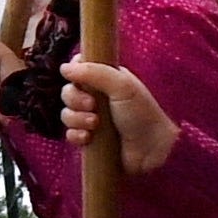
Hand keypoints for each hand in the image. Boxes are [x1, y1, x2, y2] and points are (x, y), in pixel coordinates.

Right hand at [59, 55, 177, 175]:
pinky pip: (70, 134)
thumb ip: (94, 71)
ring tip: (95, 124)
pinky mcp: (90, 140)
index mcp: (107, 79)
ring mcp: (93, 119)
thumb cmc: (142, 114)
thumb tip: (64, 67)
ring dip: (77, 118)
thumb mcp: (121, 85)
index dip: (74, 71)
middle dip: (74, 99)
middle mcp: (98, 97)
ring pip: (67, 113)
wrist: (153, 150)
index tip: (77, 77)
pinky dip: (76, 135)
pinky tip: (89, 138)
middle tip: (92, 105)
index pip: (80, 67)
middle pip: (68, 91)